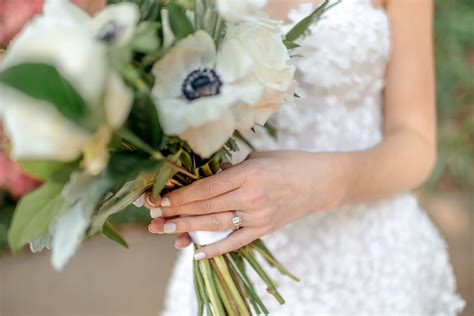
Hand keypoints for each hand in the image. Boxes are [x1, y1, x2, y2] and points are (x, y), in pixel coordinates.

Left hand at [146, 151, 347, 258]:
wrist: (321, 181)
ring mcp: (258, 217)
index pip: (206, 188)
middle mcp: (251, 197)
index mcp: (248, 174)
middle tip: (152, 217)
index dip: (180, 194)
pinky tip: (197, 253)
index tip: (159, 198)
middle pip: (206, 207)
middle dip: (176, 212)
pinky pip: (237, 242)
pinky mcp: (265, 229)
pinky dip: (216, 249)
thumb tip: (205, 179)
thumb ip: (231, 170)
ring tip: (165, 232)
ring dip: (187, 229)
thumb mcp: (258, 157)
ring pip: (216, 225)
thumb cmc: (288, 162)